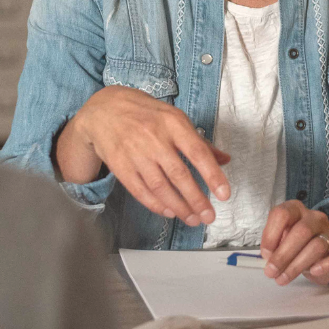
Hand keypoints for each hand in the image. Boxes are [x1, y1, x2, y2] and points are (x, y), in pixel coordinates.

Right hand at [56, 85, 231, 226]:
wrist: (104, 110)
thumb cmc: (146, 114)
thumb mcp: (174, 119)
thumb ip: (199, 141)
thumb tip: (224, 160)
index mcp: (173, 122)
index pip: (197, 152)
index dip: (212, 175)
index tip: (224, 195)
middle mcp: (154, 138)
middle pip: (179, 174)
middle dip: (196, 199)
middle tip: (208, 216)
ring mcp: (135, 152)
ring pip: (160, 187)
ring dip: (179, 207)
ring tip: (192, 219)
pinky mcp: (120, 165)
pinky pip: (141, 191)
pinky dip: (156, 204)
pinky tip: (169, 212)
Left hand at [259, 200, 328, 285]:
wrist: (320, 253)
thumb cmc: (294, 245)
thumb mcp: (279, 241)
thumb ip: (273, 244)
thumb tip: (270, 255)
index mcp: (296, 210)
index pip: (283, 213)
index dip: (271, 234)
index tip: (265, 254)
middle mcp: (314, 218)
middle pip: (302, 231)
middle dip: (283, 255)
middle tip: (271, 272)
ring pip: (317, 246)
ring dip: (297, 265)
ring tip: (283, 279)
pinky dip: (327, 265)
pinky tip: (314, 272)